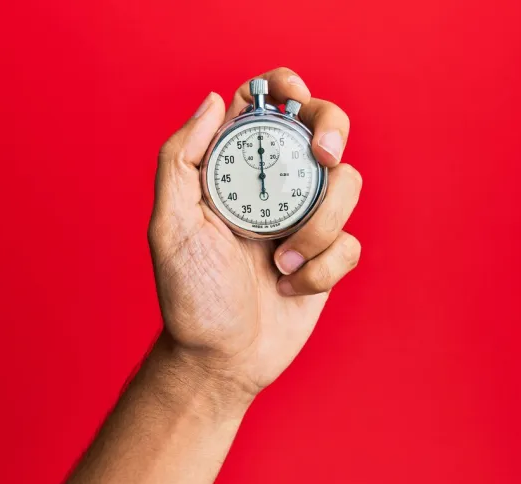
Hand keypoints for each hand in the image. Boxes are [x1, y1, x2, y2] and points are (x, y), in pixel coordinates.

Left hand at [149, 67, 361, 396]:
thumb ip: (181, 159)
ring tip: (281, 263)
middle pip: (322, 130)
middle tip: (322, 158)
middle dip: (332, 132)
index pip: (265, 106)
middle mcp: (273, 188)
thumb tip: (214, 102)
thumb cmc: (189, 296)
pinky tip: (290, 288)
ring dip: (319, 226)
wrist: (220, 359)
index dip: (285, 86)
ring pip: (346, 186)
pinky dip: (322, 268)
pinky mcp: (327, 258)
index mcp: (234, 171)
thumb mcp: (169, 226)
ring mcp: (304, 221)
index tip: (295, 96)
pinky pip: (350, 243)